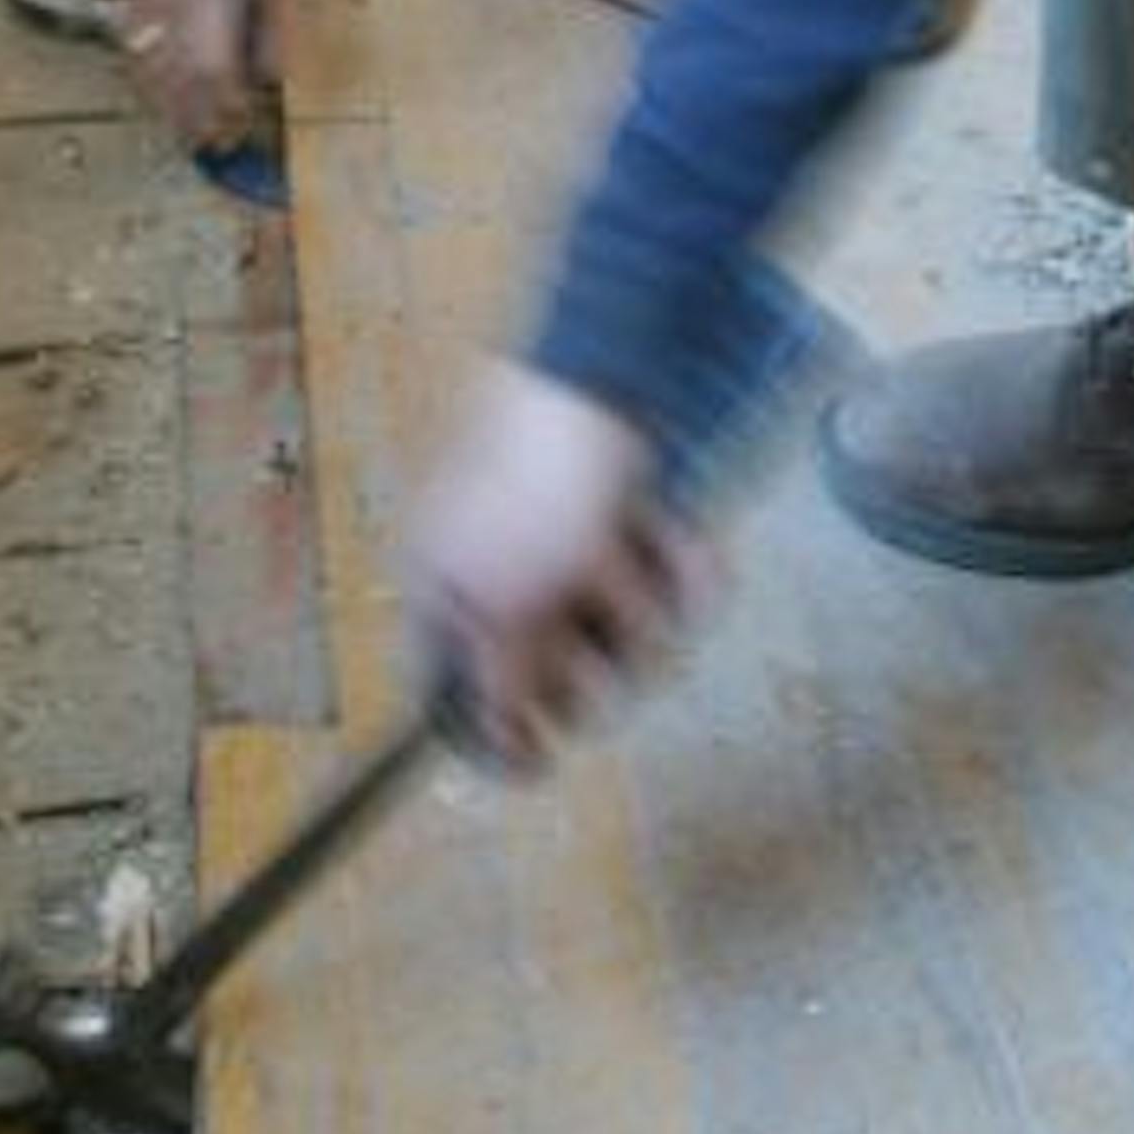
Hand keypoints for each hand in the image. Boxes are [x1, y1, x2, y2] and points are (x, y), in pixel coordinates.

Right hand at [118, 0, 278, 152]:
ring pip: (148, 65)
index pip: (213, 73)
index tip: (243, 134)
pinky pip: (134, 40)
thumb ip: (272, 22)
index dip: (227, 111)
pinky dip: (152, 68)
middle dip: (196, 119)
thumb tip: (274, 75)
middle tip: (222, 145)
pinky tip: (169, 83)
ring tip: (195, 129)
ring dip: (170, 102)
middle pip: (174, 79)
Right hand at [408, 363, 712, 768]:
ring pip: (630, 635)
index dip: (498, 731)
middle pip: (560, 677)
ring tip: (628, 543)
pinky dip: (685, 565)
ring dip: (641, 598)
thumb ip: (500, 685)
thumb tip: (499, 743)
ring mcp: (574, 552)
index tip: (537, 760)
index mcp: (448, 593)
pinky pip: (674, 583)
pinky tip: (684, 540)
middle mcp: (509, 579)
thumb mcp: (503, 606)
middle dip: (590, 656)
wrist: (605, 373)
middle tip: (584, 609)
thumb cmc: (536, 493)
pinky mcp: (633, 526)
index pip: (457, 692)